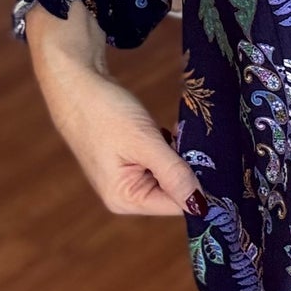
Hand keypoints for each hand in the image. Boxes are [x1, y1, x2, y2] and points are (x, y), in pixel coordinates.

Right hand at [36, 56, 204, 218]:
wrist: (77, 84)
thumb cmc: (105, 112)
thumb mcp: (145, 142)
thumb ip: (173, 174)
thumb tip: (201, 207)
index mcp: (125, 199)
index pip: (177, 205)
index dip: (199, 186)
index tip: (213, 162)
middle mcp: (125, 196)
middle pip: (174, 192)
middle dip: (188, 169)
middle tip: (194, 143)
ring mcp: (126, 179)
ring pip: (170, 175)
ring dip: (179, 156)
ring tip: (177, 134)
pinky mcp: (129, 162)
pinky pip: (160, 162)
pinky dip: (169, 148)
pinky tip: (165, 131)